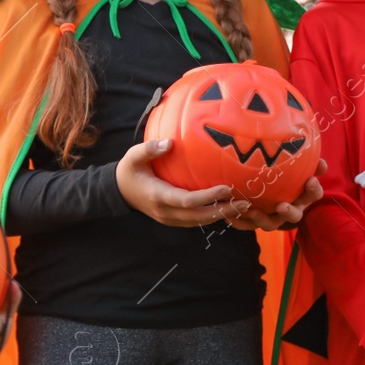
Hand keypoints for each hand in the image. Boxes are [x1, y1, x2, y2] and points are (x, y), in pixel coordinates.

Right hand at [116, 139, 238, 226]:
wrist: (119, 192)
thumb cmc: (129, 171)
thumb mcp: (133, 157)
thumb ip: (149, 149)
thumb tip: (170, 143)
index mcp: (158, 196)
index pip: (187, 201)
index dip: (208, 197)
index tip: (227, 188)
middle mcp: (166, 212)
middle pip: (199, 216)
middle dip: (223, 211)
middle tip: (245, 203)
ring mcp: (170, 219)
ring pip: (200, 221)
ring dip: (222, 215)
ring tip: (243, 206)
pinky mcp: (174, 220)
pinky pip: (196, 220)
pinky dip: (213, 216)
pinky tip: (228, 207)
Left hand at [226, 159, 327, 230]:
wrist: (264, 188)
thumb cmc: (283, 173)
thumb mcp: (294, 165)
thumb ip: (306, 161)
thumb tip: (322, 162)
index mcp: (301, 196)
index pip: (313, 194)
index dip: (314, 189)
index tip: (311, 180)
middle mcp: (289, 210)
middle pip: (294, 216)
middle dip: (289, 212)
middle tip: (282, 205)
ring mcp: (272, 218)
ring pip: (270, 224)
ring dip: (261, 219)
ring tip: (252, 211)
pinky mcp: (255, 221)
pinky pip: (247, 225)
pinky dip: (238, 221)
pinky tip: (229, 216)